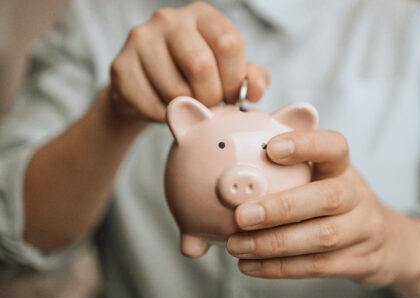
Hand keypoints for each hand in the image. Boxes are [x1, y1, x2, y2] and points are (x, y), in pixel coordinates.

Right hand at [108, 2, 268, 122]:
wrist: (147, 88)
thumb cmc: (194, 77)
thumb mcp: (228, 72)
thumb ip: (251, 77)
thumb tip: (255, 90)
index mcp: (202, 15)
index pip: (229, 43)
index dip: (235, 79)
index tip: (231, 95)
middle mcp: (169, 19)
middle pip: (201, 66)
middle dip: (211, 97)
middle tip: (208, 104)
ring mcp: (141, 40)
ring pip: (176, 90)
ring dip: (188, 109)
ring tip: (187, 105)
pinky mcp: (121, 67)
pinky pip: (154, 106)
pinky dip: (167, 117)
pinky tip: (167, 109)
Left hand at [226, 130, 419, 297]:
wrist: (384, 241)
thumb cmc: (337, 202)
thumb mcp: (323, 176)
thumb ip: (289, 166)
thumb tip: (234, 164)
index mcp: (343, 169)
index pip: (333, 147)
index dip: (305, 145)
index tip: (271, 148)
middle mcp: (357, 197)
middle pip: (328, 198)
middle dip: (281, 207)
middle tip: (242, 215)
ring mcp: (363, 231)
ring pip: (321, 238)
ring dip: (272, 244)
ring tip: (237, 245)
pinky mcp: (360, 262)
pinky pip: (317, 266)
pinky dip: (279, 267)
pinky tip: (250, 265)